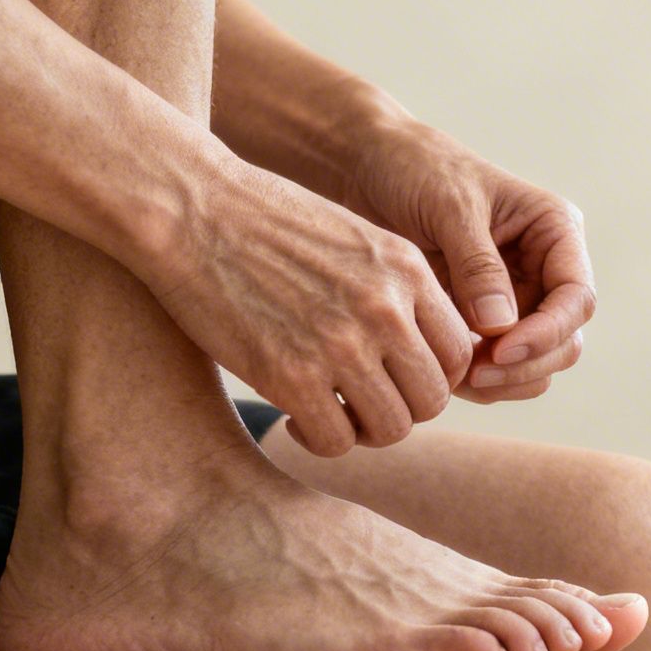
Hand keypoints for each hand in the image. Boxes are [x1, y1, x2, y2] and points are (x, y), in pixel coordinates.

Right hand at [153, 161, 473, 455]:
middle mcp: (385, 309)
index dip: (430, 377)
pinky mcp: (291, 376)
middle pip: (433, 397)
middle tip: (363, 403)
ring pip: (392, 427)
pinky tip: (297, 418)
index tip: (396, 379)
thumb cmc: (265, 223)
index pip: (458, 352)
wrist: (192, 209)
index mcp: (407, 270)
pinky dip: (320, 440)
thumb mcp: (354, 239)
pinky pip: (336, 441)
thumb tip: (416, 348)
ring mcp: (341, 344)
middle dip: (402, 410)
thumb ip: (393, 289)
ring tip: (331, 413)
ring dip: (363, 431)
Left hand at [345, 121, 595, 402]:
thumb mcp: (449, 207)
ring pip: (536, 364)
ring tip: (453, 377)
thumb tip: (501, 326)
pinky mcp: (484, 322)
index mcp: (553, 232)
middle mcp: (545, 269)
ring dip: (504, 381)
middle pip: (565, 341)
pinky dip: (481, 380)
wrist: (371, 168)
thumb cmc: (416, 169)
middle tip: (472, 374)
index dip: (547, 333)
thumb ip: (477, 265)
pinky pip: (499, 367)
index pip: (577, 298)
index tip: (499, 350)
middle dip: (525, 365)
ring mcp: (517, 299)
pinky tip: (443, 373)